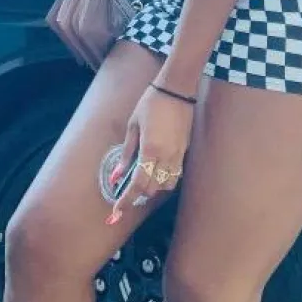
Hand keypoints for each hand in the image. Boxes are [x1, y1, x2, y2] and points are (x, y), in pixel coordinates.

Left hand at [108, 85, 194, 222]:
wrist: (176, 89)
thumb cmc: (150, 104)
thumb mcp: (133, 125)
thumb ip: (126, 153)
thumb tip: (117, 176)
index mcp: (150, 150)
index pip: (137, 184)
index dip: (126, 200)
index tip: (116, 212)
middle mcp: (166, 157)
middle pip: (152, 188)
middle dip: (138, 193)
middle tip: (127, 190)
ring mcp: (178, 155)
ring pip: (167, 185)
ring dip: (153, 187)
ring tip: (143, 178)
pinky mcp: (185, 150)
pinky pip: (175, 174)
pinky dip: (165, 178)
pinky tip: (156, 170)